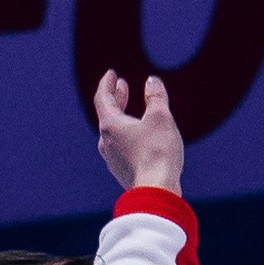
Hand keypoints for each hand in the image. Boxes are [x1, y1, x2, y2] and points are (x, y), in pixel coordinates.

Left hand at [92, 64, 184, 193]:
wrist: (156, 191)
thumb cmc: (157, 152)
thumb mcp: (160, 117)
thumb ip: (155, 97)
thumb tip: (151, 82)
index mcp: (110, 125)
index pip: (103, 98)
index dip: (107, 83)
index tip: (111, 74)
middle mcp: (106, 142)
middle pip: (107, 115)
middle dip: (116, 98)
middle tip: (121, 85)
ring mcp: (112, 159)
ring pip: (114, 132)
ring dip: (122, 117)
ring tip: (131, 110)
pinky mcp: (122, 172)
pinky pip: (121, 147)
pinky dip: (128, 134)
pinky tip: (139, 137)